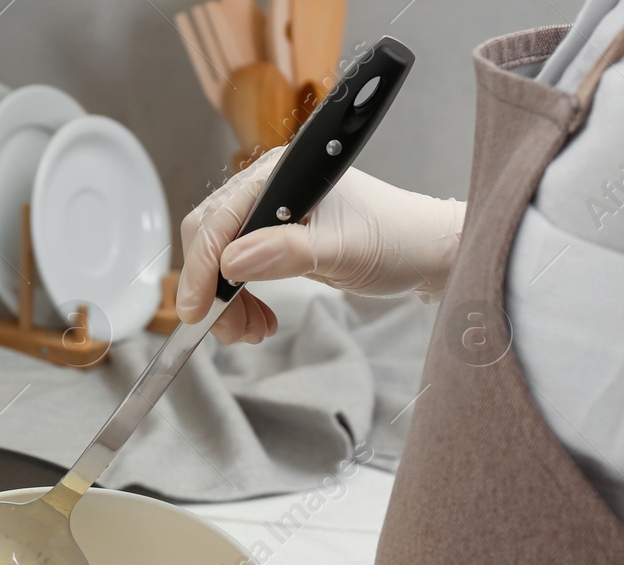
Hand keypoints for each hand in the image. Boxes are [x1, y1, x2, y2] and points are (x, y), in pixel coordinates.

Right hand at [177, 150, 465, 343]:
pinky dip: (240, 299)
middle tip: (231, 330)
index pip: (219, 221)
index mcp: (280, 175)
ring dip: (227, 301)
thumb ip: (287, 252)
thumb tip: (231, 262)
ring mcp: (270, 212)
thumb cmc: (397, 241)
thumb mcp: (344, 250)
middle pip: (210, 238)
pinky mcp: (275, 237)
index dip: (201, 269)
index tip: (197, 313)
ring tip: (252, 330)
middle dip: (213, 290)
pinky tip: (259, 318)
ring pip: (219, 259)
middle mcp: (268, 187)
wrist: (426, 252)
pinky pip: (238, 269)